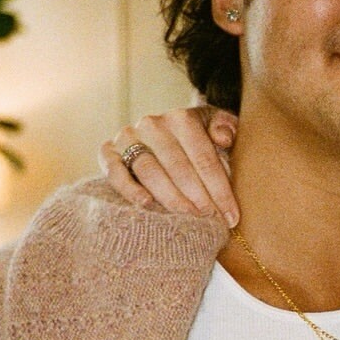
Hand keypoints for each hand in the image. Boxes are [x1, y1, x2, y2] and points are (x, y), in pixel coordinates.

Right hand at [100, 106, 238, 224]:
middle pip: (178, 166)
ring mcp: (128, 137)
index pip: (204, 158)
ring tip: (188, 218)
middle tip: (211, 221)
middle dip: (198, 197)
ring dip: (170, 198)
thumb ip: (226, 128)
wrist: (162, 138)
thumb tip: (223, 138)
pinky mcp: (108, 152)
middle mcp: (153, 124)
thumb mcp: (216, 129)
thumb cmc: (198, 140)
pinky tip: (146, 205)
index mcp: (181, 118)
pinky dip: (129, 189)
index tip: (231, 216)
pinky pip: (115, 172)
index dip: (220, 189)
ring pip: (150, 171)